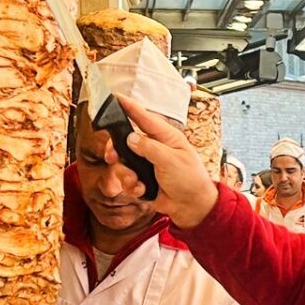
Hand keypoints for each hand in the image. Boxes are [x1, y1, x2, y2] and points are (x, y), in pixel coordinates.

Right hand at [117, 97, 218, 228]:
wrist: (192, 207)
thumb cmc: (190, 180)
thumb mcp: (171, 161)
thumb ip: (149, 148)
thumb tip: (130, 138)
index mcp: (165, 137)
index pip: (144, 117)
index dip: (129, 106)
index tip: (115, 97)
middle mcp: (154, 148)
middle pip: (125, 140)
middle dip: (117, 150)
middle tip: (112, 157)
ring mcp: (147, 164)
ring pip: (123, 163)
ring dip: (126, 174)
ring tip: (136, 182)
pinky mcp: (142, 179)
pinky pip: (127, 180)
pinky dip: (132, 186)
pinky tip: (142, 190)